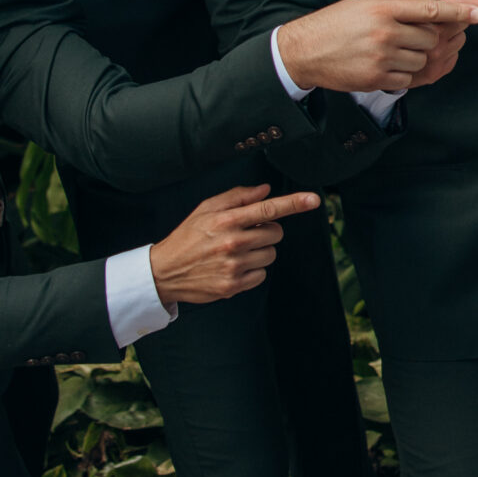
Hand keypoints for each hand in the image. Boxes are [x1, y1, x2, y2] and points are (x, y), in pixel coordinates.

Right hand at [150, 183, 319, 305]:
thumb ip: (238, 197)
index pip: (268, 209)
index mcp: (227, 220)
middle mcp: (233, 242)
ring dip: (260, 251)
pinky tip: (234, 266)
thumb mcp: (206, 209)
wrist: (164, 271)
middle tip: (244, 234)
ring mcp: (234, 266)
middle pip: (275, 233)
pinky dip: (253, 270)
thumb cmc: (187, 237)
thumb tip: (265, 190)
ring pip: (271, 254)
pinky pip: (261, 274)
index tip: (313, 200)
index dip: (294, 203)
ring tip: (236, 251)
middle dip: (265, 232)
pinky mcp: (233, 285)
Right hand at [276, 0, 477, 94]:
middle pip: (432, 38)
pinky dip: (401, 73)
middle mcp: (385, 30)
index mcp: (385, 7)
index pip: (432, 8)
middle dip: (426, 38)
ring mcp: (381, 56)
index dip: (460, 11)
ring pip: (422, 59)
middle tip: (404, 35)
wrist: (305, 50)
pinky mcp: (376, 77)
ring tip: (387, 49)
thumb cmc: (339, 21)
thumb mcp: (368, 1)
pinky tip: (381, 64)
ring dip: (413, 56)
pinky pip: (407, 78)